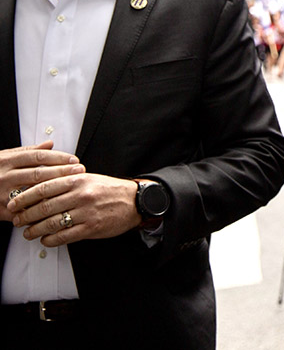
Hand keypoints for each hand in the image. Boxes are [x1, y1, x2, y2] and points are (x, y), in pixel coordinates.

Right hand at [0, 142, 84, 222]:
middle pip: (39, 173)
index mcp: (6, 160)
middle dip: (62, 173)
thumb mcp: (4, 156)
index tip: (75, 160)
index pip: (38, 157)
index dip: (58, 158)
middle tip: (80, 173)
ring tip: (73, 189)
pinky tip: (56, 208)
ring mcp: (2, 193)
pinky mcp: (1, 210)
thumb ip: (28, 151)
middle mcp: (4, 175)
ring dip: (55, 192)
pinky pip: (25, 210)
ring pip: (33, 192)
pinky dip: (40, 210)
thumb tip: (51, 144)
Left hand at [8, 172, 140, 246]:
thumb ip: (65, 181)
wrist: (135, 201)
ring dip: (35, 230)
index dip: (24, 197)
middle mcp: (81, 195)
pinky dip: (51, 240)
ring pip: (51, 223)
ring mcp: (86, 212)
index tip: (13, 204)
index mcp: (78, 180)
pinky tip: (46, 239)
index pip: (43, 188)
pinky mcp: (91, 227)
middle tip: (17, 221)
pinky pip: (64, 236)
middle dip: (25, 216)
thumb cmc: (109, 190)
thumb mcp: (88, 178)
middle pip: (44, 207)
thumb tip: (38, 190)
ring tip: (28, 233)